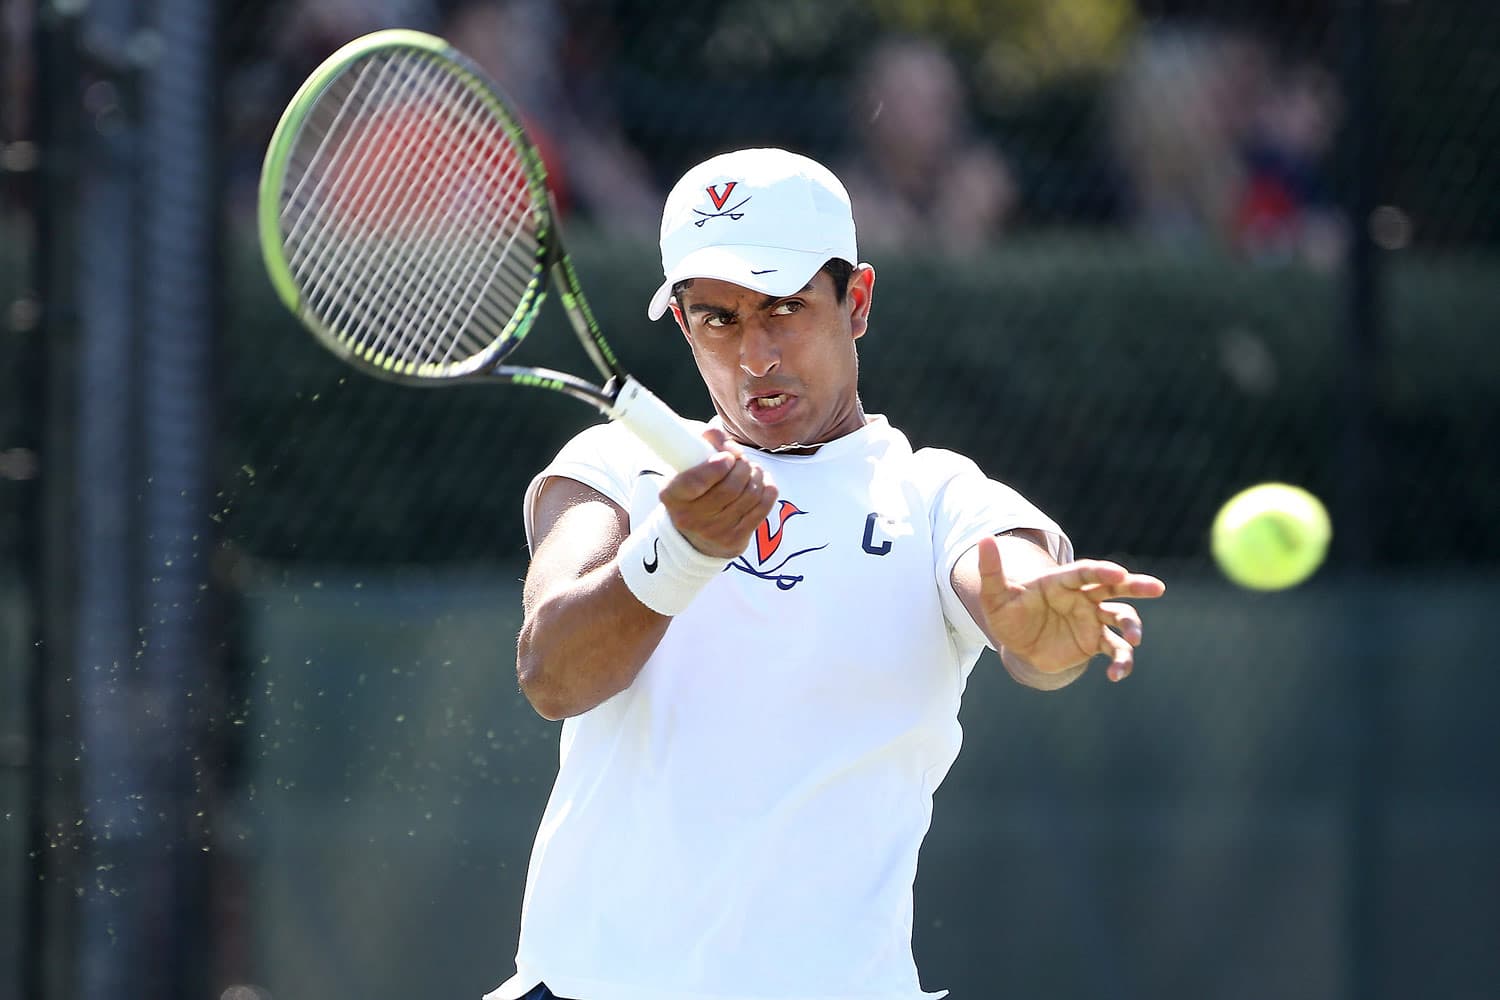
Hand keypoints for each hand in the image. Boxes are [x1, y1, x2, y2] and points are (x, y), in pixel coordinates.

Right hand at [659, 428, 777, 558]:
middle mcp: (690, 518)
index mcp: (672, 495)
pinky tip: (762, 482)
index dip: (716, 467)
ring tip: (752, 469)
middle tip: (742, 460)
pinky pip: (762, 508)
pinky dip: (767, 489)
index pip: (695, 482)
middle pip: (730, 488)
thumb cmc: (694, 489)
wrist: (694, 535)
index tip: (727, 457)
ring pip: (750, 495)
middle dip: (743, 467)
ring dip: (756, 475)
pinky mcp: (735, 541)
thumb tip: (727, 443)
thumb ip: (706, 441)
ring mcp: (714, 533)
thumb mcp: (689, 464)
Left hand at [976, 535, 1165, 681]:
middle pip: (1114, 587)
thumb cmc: (1007, 613)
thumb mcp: (994, 595)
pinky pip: (1115, 650)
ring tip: (1135, 641)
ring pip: (1122, 618)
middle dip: (1136, 585)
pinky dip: (1121, 661)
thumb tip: (984, 539)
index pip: (1085, 572)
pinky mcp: (1095, 642)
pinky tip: (1116, 675)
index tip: (1120, 571)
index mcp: (1061, 582)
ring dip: (1132, 628)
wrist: (1017, 642)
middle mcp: (1082, 597)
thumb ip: (992, 569)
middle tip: (1157, 588)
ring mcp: (1092, 619)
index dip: (1101, 571)